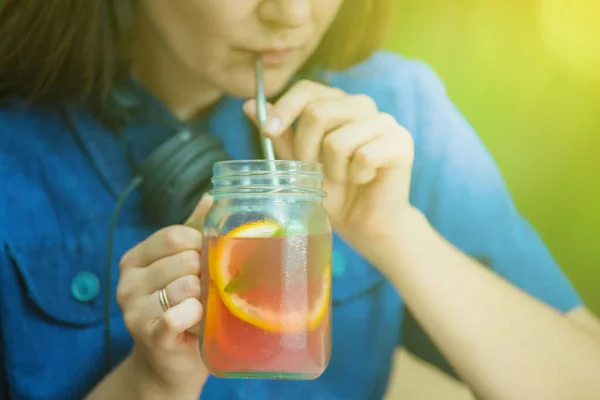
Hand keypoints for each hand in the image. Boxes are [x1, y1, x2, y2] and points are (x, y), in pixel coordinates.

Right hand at [116, 195, 212, 396]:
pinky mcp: (147, 334)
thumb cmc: (185, 308)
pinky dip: (194, 317)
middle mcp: (127, 281)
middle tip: (207, 291)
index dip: (201, 245)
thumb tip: (212, 197)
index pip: (175, 235)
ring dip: (205, 299)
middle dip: (206, 274)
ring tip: (202, 310)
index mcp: (135, 259)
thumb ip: (194, 232)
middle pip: (184, 259)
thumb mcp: (186, 267)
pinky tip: (197, 322)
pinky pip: (176, 315)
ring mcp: (132, 308)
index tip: (209, 262)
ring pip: (186, 286)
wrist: (172, 361)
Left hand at [243, 80, 413, 265]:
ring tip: (344, 178)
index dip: (285, 108)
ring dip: (333, 170)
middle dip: (307, 151)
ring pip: (338, 140)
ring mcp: (385, 121)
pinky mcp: (401, 141)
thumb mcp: (299, 163)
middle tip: (316, 173)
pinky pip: (364, 156)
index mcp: (337, 103)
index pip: (307, 89)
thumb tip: (249, 105)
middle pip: (319, 113)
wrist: (365, 222)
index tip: (268, 132)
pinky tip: (364, 180)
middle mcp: (362, 105)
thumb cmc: (333, 192)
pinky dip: (356, 176)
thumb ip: (280, 134)